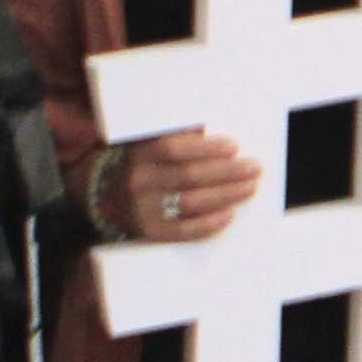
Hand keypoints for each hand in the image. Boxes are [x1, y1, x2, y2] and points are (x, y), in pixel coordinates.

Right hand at [107, 127, 260, 244]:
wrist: (107, 198)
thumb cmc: (144, 166)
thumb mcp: (150, 145)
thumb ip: (178, 136)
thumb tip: (210, 130)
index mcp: (140, 155)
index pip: (174, 148)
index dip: (206, 147)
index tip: (234, 146)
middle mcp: (139, 181)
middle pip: (189, 175)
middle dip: (227, 172)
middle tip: (254, 168)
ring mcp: (143, 209)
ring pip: (190, 202)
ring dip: (226, 195)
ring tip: (249, 187)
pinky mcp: (151, 231)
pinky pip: (184, 231)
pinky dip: (209, 224)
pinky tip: (229, 214)